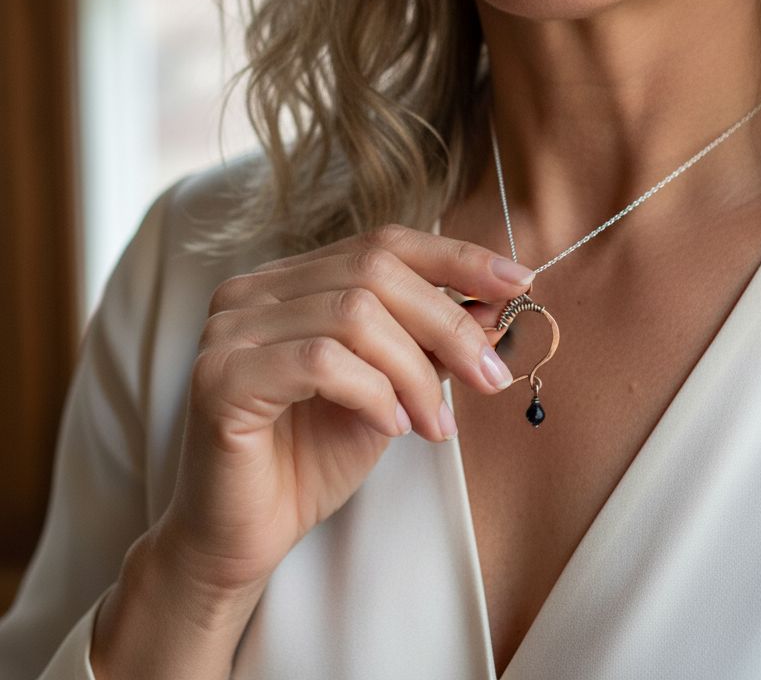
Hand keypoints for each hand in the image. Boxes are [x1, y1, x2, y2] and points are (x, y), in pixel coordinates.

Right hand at [151, 223, 533, 595]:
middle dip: (448, 323)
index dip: (456, 257)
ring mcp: (230, 329)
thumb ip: (432, 343)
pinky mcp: (222, 377)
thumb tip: (498, 304)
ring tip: (434, 424)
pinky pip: (321, 361)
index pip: (383, 242)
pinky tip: (390, 428)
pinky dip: (374, 393)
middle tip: (491, 377)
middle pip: (375, 271)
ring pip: (354, 315)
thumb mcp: (393, 389)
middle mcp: (254, 290)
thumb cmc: (315, 458)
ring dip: (415, 372)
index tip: (518, 281)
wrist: (246, 537)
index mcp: (292, 280)